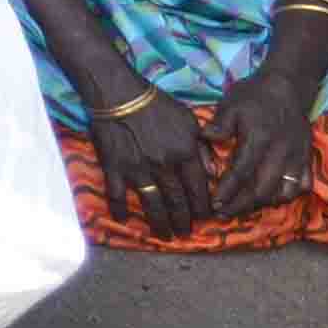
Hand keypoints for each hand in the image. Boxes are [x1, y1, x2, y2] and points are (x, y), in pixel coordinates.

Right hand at [91, 85, 210, 236]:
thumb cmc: (156, 104)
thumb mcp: (189, 121)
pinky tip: (124, 219)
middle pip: (177, 201)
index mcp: (185, 153)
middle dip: (183, 221)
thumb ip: (203, 148)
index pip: (199, 189)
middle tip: (185, 234)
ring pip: (152, 203)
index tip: (205, 219)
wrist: (118, 93)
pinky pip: (117, 193)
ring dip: (160, 222)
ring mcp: (138, 169)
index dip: (203, 208)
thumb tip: (213, 173)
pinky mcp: (114, 167)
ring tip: (164, 234)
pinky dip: (120, 209)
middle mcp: (164, 166)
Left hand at [206, 64, 313, 218]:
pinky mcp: (307, 159)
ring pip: (284, 193)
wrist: (288, 87)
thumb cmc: (253, 95)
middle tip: (223, 212)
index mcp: (259, 139)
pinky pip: (303, 187)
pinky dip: (287, 197)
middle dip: (241, 205)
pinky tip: (271, 199)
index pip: (242, 172)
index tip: (214, 203)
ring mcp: (297, 158)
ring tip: (243, 208)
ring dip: (262, 204)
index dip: (228, 191)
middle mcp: (281, 152)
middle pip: (263, 189)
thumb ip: (219, 124)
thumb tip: (204, 139)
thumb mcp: (231, 104)